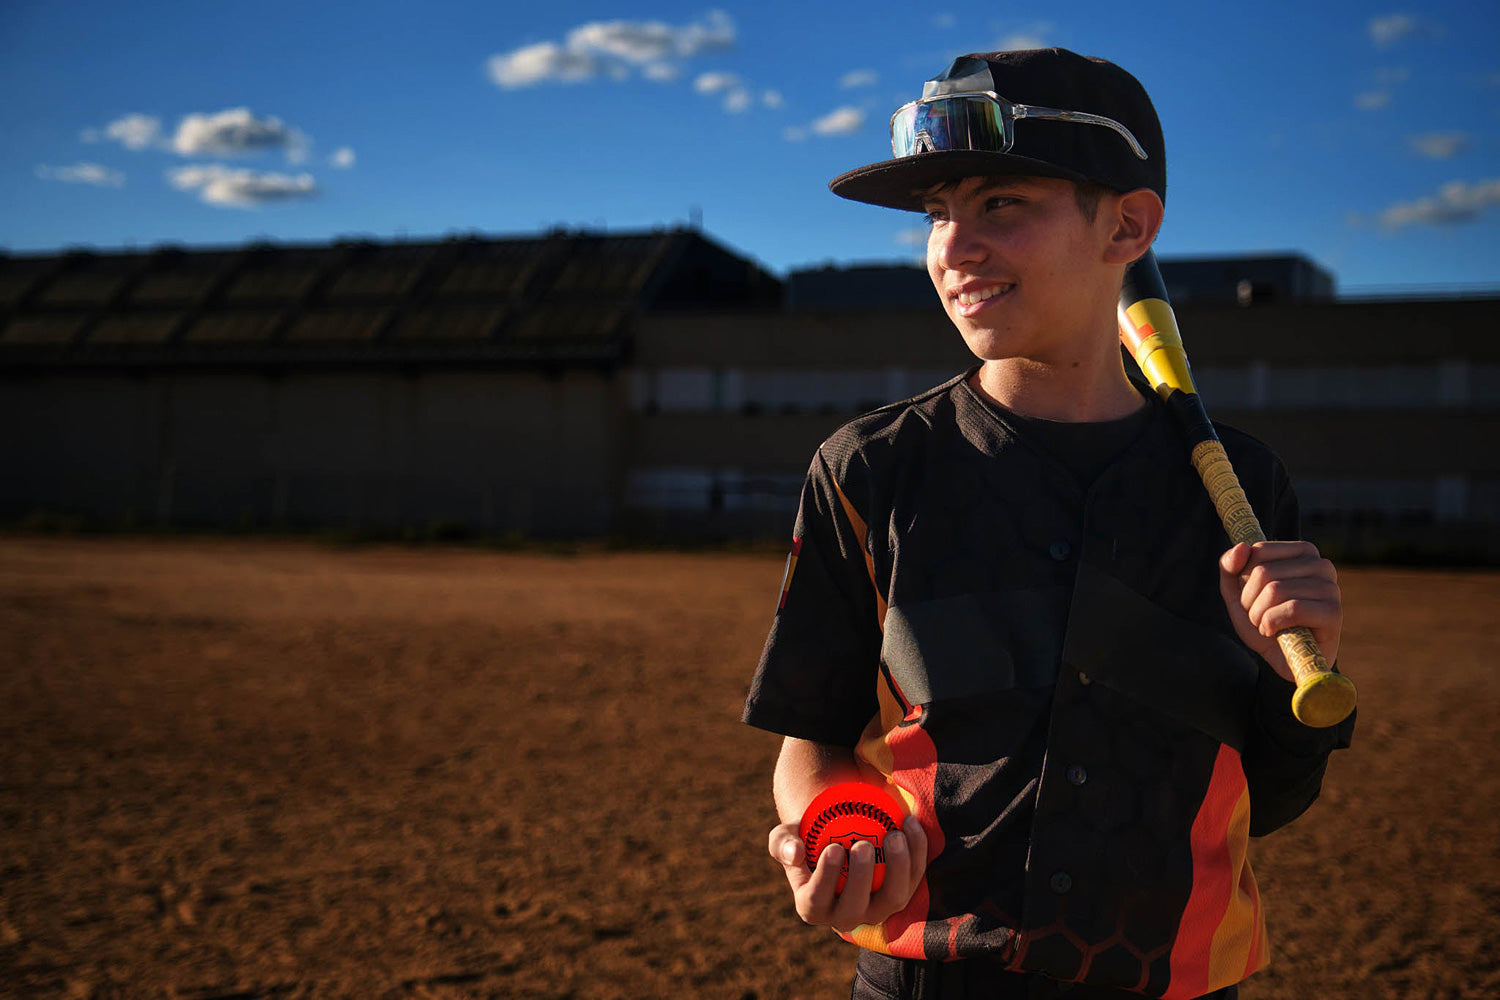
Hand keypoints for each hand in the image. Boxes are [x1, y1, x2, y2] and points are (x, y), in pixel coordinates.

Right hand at [767, 815, 927, 933]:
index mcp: (813, 907)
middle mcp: (847, 915)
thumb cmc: (806, 836)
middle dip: (862, 878)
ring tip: (894, 835)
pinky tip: (910, 823)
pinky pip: (914, 876)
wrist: (835, 833)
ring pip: (894, 898)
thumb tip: (794, 853)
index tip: (833, 848)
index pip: (816, 902)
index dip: (826, 879)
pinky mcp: (902, 891)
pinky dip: (917, 851)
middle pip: (857, 908)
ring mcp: (878, 907)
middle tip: (863, 844)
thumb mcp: (785, 835)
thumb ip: (782, 843)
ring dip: (898, 868)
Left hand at [1219, 540, 1341, 681]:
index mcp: (1303, 552)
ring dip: (1259, 615)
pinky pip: (1292, 609)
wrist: (1284, 660)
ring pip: (1275, 590)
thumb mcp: (1237, 593)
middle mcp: (1321, 565)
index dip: (1244, 578)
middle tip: (1259, 616)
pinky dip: (1272, 623)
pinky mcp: (1333, 612)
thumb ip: (1230, 567)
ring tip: (1266, 626)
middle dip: (1249, 601)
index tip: (1252, 595)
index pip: (1259, 551)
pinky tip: (1273, 632)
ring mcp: (1330, 588)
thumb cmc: (1264, 622)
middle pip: (1264, 572)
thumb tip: (1242, 547)